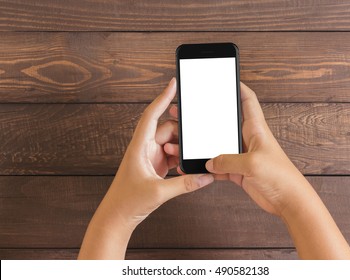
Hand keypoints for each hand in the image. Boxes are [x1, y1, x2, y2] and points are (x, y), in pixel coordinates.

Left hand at [106, 78, 213, 224]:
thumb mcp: (158, 192)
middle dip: (182, 133)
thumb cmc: (126, 201)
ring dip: (181, 149)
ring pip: (171, 143)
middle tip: (196, 135)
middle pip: (167, 130)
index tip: (173, 84)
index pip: (151, 116)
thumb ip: (185, 184)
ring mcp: (150, 158)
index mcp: (139, 147)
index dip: (162, 98)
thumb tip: (204, 177)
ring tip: (190, 158)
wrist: (117, 217)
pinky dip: (180, 159)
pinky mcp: (155, 167)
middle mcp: (144, 148)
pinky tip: (186, 166)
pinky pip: (172, 156)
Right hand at [169, 82, 303, 215]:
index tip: (225, 78)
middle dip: (210, 117)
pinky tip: (200, 168)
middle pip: (226, 123)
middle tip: (194, 112)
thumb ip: (227, 161)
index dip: (237, 87)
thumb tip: (209, 163)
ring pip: (220, 146)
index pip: (247, 101)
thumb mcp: (251, 164)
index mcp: (257, 129)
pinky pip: (220, 166)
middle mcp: (249, 139)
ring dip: (207, 146)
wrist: (289, 201)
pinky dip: (210, 168)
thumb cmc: (281, 177)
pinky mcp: (239, 172)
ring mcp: (243, 156)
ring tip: (191, 142)